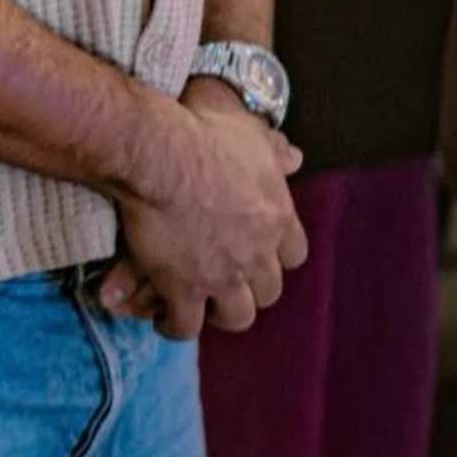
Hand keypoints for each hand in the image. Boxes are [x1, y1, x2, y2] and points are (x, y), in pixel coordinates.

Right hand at [101, 88, 306, 341]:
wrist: (160, 155)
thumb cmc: (202, 133)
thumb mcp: (247, 131)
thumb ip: (271, 149)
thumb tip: (295, 157)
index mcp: (276, 217)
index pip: (294, 253)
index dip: (275, 256)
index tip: (258, 252)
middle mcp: (257, 253)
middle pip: (268, 291)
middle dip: (250, 289)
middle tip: (226, 281)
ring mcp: (223, 275)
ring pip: (236, 316)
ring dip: (220, 313)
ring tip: (200, 307)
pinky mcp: (185, 289)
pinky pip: (186, 325)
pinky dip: (175, 325)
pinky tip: (164, 319)